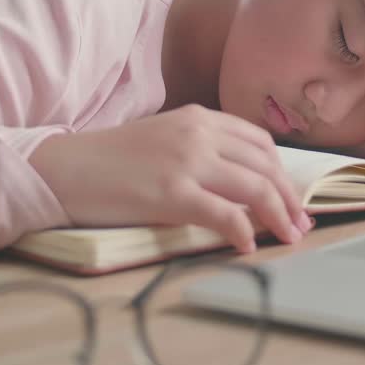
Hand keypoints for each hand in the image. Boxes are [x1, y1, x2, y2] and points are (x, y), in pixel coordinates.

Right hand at [29, 104, 311, 252]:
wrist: (63, 168)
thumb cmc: (109, 161)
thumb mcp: (162, 139)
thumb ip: (200, 150)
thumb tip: (238, 182)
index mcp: (198, 117)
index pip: (259, 142)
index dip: (282, 172)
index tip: (292, 198)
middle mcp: (198, 133)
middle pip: (266, 166)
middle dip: (289, 198)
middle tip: (300, 224)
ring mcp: (186, 161)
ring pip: (255, 189)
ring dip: (278, 217)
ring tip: (287, 238)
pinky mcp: (171, 192)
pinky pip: (225, 214)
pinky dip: (243, 232)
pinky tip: (246, 247)